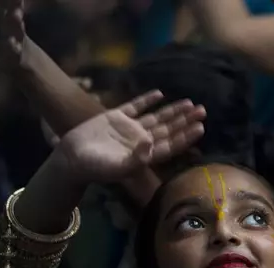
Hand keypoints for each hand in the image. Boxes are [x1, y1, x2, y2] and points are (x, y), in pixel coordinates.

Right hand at [56, 90, 205, 182]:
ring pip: (156, 118)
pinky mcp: (115, 117)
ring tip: (190, 103)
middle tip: (203, 111)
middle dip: (185, 121)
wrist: (70, 158)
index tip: (200, 127)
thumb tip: (152, 146)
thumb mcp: (117, 167)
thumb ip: (136, 158)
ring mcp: (129, 128)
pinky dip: (147, 100)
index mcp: (145, 155)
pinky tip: (159, 94)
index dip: (186, 137)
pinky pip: (135, 106)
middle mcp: (141, 141)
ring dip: (173, 111)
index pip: (171, 145)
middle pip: (168, 129)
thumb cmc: (95, 168)